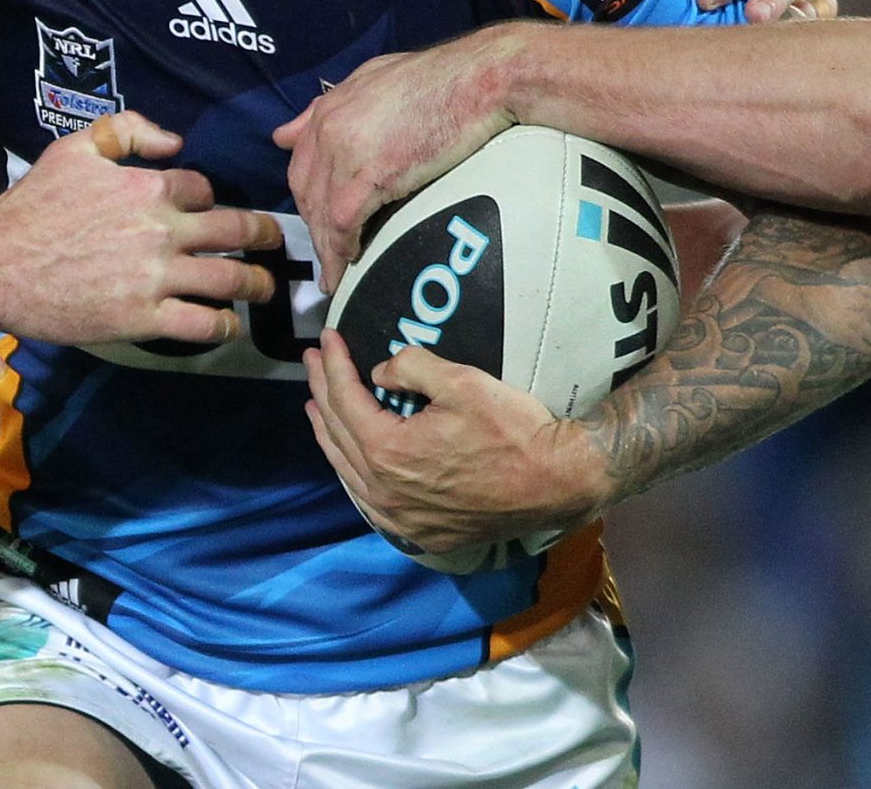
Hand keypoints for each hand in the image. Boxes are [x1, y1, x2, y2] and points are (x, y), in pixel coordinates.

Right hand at [0, 111, 281, 346]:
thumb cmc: (32, 205)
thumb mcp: (74, 148)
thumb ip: (127, 130)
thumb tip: (176, 142)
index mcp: (148, 186)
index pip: (203, 189)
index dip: (211, 199)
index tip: (211, 211)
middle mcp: (161, 230)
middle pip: (234, 230)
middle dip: (262, 235)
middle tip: (272, 242)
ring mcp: (155, 277)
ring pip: (228, 279)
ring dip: (255, 284)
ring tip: (263, 288)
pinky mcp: (143, 318)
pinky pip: (201, 323)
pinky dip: (223, 325)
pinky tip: (227, 324)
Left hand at [274, 29, 520, 289]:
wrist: (480, 79)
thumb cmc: (444, 78)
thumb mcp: (376, 78)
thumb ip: (328, 106)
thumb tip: (283, 136)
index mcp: (329, 107)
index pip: (301, 163)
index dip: (308, 198)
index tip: (317, 222)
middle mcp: (328, 127)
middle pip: (306, 192)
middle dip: (315, 227)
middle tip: (329, 255)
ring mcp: (344, 151)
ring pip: (322, 212)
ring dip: (328, 248)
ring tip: (336, 274)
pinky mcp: (369, 174)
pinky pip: (343, 224)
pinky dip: (343, 251)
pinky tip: (350, 266)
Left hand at [302, 331, 609, 556]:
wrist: (557, 482)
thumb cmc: (513, 429)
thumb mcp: (461, 382)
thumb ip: (410, 368)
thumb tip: (379, 374)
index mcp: (387, 452)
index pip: (344, 399)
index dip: (333, 364)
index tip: (326, 337)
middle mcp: (384, 492)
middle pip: (337, 434)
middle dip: (321, 392)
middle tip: (312, 361)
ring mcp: (400, 519)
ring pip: (347, 472)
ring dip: (329, 434)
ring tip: (317, 405)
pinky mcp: (420, 534)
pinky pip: (368, 500)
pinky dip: (352, 472)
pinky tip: (350, 458)